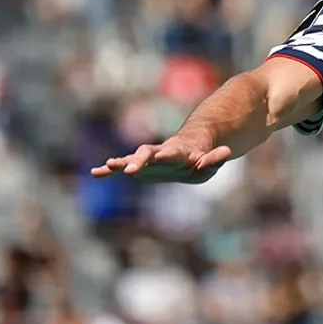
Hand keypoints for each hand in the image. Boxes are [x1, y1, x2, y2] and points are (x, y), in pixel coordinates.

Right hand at [90, 136, 231, 183]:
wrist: (188, 152)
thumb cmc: (201, 159)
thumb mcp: (212, 162)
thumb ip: (216, 158)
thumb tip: (226, 151)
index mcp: (179, 152)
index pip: (173, 153)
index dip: (167, 154)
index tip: (160, 156)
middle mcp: (159, 153)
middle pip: (147, 153)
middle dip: (137, 160)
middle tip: (127, 168)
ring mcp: (148, 160)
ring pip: (132, 159)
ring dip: (121, 163)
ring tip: (106, 167)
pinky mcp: (140, 167)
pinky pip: (123, 167)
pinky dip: (110, 170)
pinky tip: (96, 172)